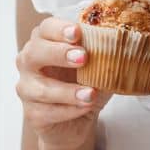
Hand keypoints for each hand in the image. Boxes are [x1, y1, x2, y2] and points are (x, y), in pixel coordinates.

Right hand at [16, 17, 112, 149]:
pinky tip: (84, 108)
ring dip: (68, 91)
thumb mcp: (99, 66)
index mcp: (45, 43)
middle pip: (33, 53)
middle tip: (83, 57)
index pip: (45, 29)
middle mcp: (29, 63)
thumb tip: (122, 42)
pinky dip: (68, 110)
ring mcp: (27, 89)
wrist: (78, 121)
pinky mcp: (32, 114)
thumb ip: (105, 53)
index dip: (59, 29)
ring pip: (40, 89)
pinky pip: (46, 112)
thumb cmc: (85, 85)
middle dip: (58, 53)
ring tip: (90, 94)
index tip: (77, 32)